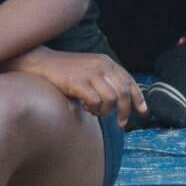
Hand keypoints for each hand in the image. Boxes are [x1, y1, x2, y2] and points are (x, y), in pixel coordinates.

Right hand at [20, 49, 147, 122]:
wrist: (42, 63)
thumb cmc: (67, 71)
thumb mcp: (90, 71)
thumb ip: (104, 81)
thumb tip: (120, 102)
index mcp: (107, 62)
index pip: (129, 81)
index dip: (138, 98)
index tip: (143, 111)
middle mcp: (102, 65)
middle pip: (124, 92)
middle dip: (125, 111)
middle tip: (120, 123)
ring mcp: (90, 73)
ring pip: (111, 99)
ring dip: (104, 111)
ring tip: (94, 111)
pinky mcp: (78, 82)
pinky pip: (95, 102)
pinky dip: (93, 109)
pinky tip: (85, 107)